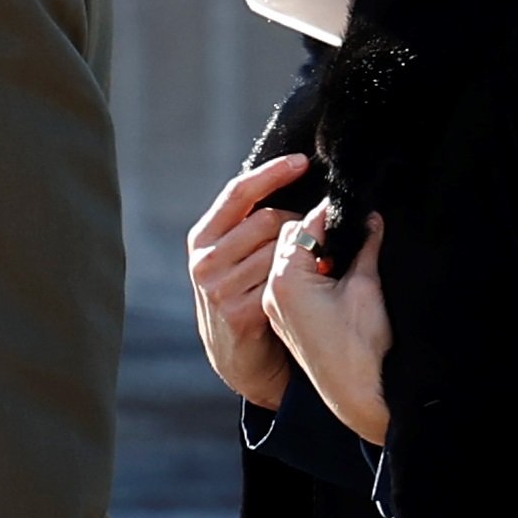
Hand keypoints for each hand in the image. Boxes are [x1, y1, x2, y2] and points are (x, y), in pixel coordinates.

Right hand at [185, 154, 308, 408]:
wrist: (236, 356)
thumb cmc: (242, 295)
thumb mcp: (231, 256)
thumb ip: (245, 225)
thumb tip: (285, 176)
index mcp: (202, 238)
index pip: (239, 192)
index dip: (272, 173)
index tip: (303, 161)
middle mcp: (205, 261)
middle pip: (267, 220)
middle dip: (298, 223)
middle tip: (315, 236)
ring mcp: (219, 288)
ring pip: (280, 250)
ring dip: (304, 254)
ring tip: (315, 263)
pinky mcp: (239, 312)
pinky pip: (283, 280)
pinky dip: (304, 279)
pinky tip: (311, 283)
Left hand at [265, 202, 391, 442]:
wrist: (355, 394)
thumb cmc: (361, 346)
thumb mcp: (366, 286)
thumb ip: (366, 246)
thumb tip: (370, 219)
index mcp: (286, 279)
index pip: (304, 226)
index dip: (331, 213)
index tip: (353, 208)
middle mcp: (272, 291)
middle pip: (287, 238)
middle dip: (317, 230)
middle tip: (348, 229)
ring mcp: (274, 308)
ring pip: (286, 259)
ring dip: (311, 250)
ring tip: (341, 254)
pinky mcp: (283, 320)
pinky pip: (287, 281)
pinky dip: (306, 270)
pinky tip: (332, 275)